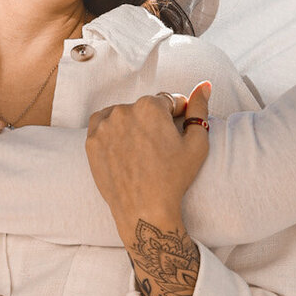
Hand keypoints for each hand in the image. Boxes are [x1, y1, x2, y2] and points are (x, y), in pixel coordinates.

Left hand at [85, 81, 211, 238]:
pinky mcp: (91, 141)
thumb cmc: (174, 178)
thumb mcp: (197, 143)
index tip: (176, 134)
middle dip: (154, 122)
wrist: (144, 209)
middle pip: (145, 108)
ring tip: (142, 149)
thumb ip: (200, 109)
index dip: (176, 117)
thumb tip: (204, 85)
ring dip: (133, 125)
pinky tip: (124, 147)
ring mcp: (104, 126)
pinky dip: (112, 131)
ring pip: (123, 115)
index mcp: (151, 106)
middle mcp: (124, 110)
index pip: (168, 101)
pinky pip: (103, 125)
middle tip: (160, 148)